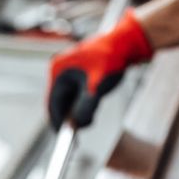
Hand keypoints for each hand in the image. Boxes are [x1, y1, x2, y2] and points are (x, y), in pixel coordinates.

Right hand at [48, 9, 153, 129]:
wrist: (125, 42)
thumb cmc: (111, 59)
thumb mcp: (97, 86)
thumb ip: (86, 106)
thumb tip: (77, 124)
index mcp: (58, 71)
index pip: (52, 104)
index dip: (58, 122)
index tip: (65, 136)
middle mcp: (59, 71)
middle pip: (59, 102)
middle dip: (69, 117)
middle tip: (81, 128)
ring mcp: (67, 72)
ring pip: (67, 100)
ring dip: (76, 111)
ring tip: (90, 117)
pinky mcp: (76, 73)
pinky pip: (74, 94)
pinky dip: (81, 103)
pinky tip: (92, 107)